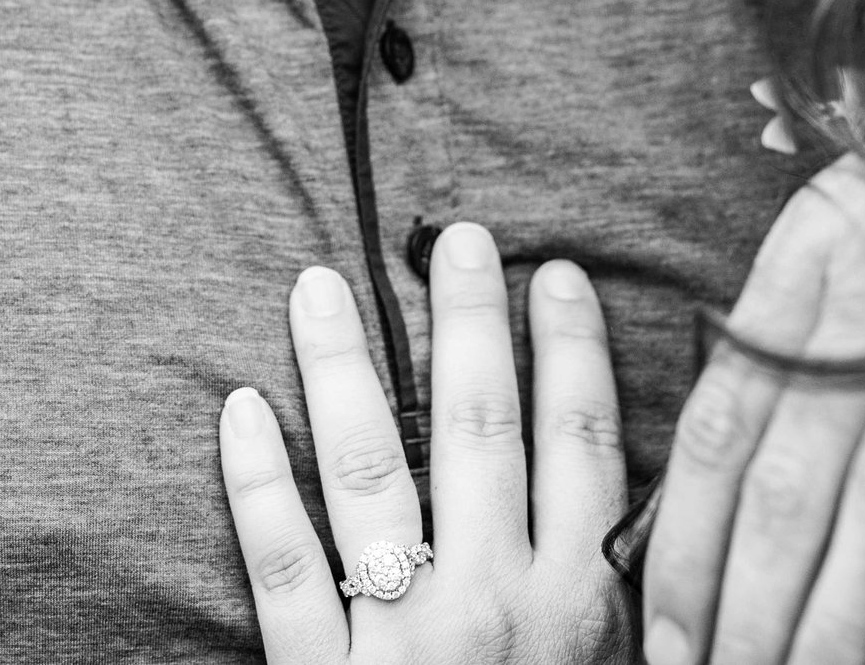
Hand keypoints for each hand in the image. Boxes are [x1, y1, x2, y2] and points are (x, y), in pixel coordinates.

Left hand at [218, 223, 629, 664]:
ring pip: (371, 473)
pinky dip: (258, 482)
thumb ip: (610, 587)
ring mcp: (404, 640)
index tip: (556, 275)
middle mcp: (496, 603)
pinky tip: (241, 409)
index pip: (581, 445)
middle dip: (470, 323)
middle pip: (481, 431)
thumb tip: (623, 493)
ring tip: (319, 287)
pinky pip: (284, 566)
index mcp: (581, 604)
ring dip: (343, 367)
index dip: (572, 350)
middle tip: (457, 239)